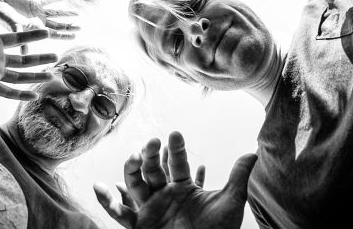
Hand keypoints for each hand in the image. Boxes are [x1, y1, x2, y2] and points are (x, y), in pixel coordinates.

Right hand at [0, 0, 77, 53]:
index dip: (64, 35)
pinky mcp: (34, 4)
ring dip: (65, 14)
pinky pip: (48, 1)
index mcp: (36, 28)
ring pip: (55, 14)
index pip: (54, 33)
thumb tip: (25, 53)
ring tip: (77, 14)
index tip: (75, 36)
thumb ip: (19, 36)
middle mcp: (39, 22)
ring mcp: (38, 13)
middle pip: (57, 25)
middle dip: (68, 26)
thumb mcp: (13, 28)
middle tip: (80, 27)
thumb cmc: (4, 19)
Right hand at [93, 131, 256, 228]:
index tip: (175, 134)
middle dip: (152, 154)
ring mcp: (150, 209)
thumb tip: (254, 153)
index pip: (178, 162)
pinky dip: (106, 201)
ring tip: (134, 156)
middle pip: (154, 168)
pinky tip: (98, 186)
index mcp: (183, 187)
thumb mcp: (230, 203)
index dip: (176, 149)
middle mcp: (164, 194)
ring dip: (131, 169)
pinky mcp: (139, 226)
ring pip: (136, 183)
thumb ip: (237, 177)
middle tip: (154, 141)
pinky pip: (118, 213)